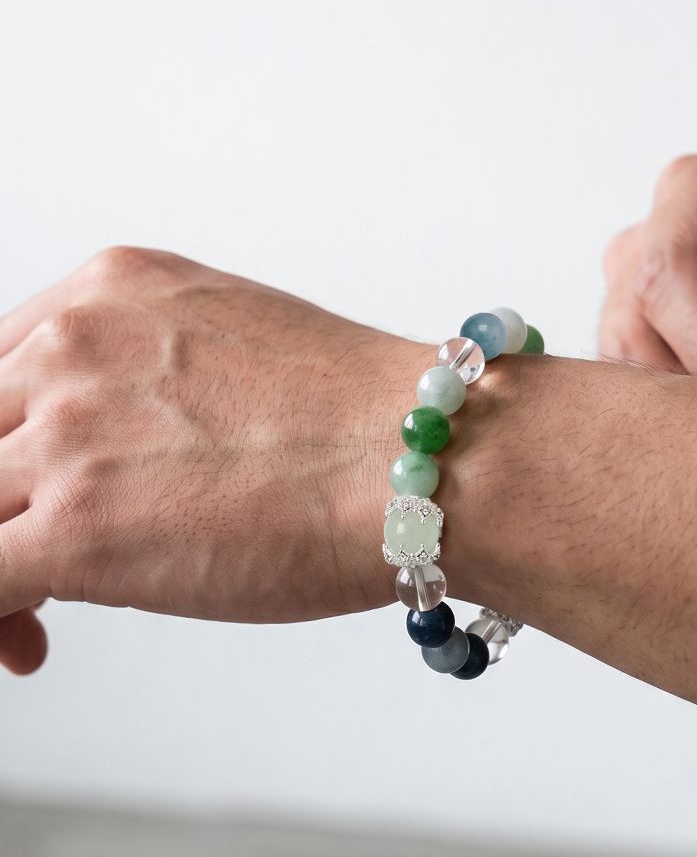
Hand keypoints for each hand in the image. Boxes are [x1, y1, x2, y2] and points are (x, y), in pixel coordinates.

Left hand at [0, 247, 419, 674]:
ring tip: (37, 612)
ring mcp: (68, 433)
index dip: (6, 438)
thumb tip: (127, 444)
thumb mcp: (232, 346)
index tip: (28, 482)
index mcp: (112, 291)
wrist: (419, 456)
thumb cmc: (362, 413)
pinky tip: (28, 641)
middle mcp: (75, 344)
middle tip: (29, 548)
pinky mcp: (75, 528)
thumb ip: (151, 375)